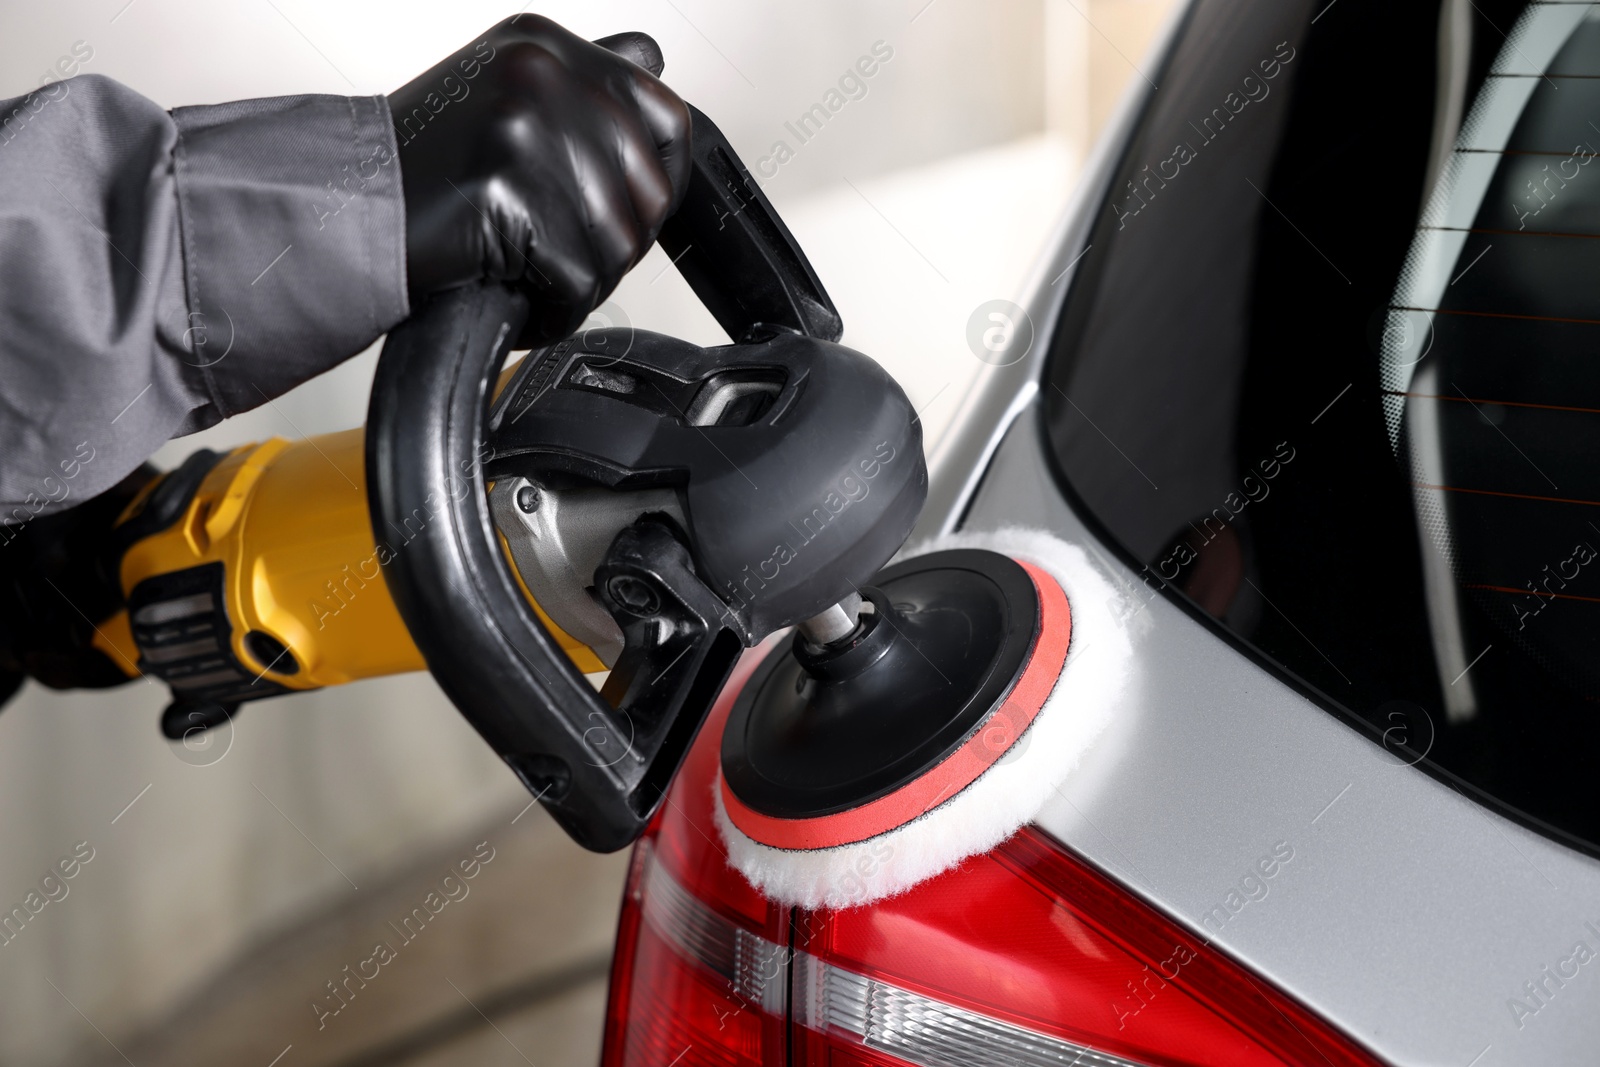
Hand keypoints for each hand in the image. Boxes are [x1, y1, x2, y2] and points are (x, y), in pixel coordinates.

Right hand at [390, 16, 691, 345]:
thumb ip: (581, 85)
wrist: (339, 210)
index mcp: (545, 46)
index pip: (665, 116)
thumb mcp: (504, 94)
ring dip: (582, 281)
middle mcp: (540, 75)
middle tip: (563, 255)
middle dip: (614, 244)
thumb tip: (655, 63)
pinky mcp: (508, 192)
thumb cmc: (417, 170)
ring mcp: (523, 130)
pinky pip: (577, 280)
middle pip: (648, 191)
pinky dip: (554, 310)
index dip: (659, 181)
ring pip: (618, 242)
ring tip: (533, 276)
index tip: (629, 211)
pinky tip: (519, 296)